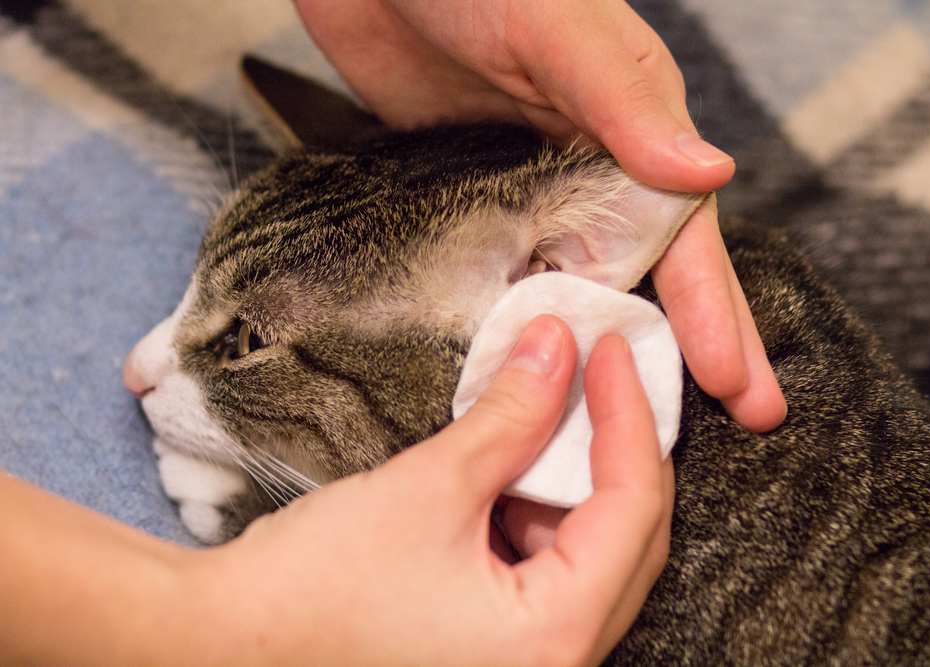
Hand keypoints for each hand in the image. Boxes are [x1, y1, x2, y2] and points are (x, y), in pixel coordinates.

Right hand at [188, 316, 671, 665]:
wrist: (226, 646)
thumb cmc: (314, 588)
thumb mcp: (429, 488)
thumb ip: (509, 415)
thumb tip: (557, 346)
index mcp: (552, 639)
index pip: (633, 509)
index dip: (630, 417)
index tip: (608, 350)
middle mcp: (555, 666)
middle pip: (627, 539)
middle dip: (614, 449)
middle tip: (596, 373)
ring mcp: (526, 664)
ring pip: (589, 557)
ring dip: (572, 481)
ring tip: (547, 410)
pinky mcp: (495, 653)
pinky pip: (545, 575)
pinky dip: (535, 515)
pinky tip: (509, 467)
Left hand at [296, 0, 786, 431]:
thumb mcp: (556, 28)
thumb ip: (626, 101)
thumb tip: (711, 176)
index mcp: (633, 129)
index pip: (687, 239)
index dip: (714, 316)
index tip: (744, 392)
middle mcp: (590, 170)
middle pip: (643, 277)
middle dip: (680, 352)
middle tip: (720, 429)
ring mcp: (527, 191)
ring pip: (572, 286)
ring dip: (594, 353)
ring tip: (612, 426)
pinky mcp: (468, 201)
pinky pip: (501, 276)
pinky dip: (516, 325)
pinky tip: (520, 374)